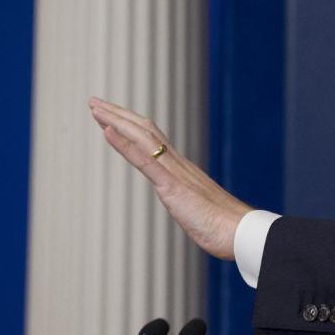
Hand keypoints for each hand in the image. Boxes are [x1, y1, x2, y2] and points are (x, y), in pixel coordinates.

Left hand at [88, 96, 250, 259]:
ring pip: (142, 137)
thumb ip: (190, 203)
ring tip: (96, 109)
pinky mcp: (172, 184)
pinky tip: (107, 130)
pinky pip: (144, 159)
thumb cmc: (223, 226)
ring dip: (116, 121)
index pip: (153, 139)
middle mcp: (178, 164)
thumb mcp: (200, 211)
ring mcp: (175, 172)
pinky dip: (124, 143)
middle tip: (95, 102)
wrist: (239, 231)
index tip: (112, 115)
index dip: (131, 125)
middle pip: (145, 130)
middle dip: (119, 115)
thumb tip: (189, 205)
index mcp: (182, 169)